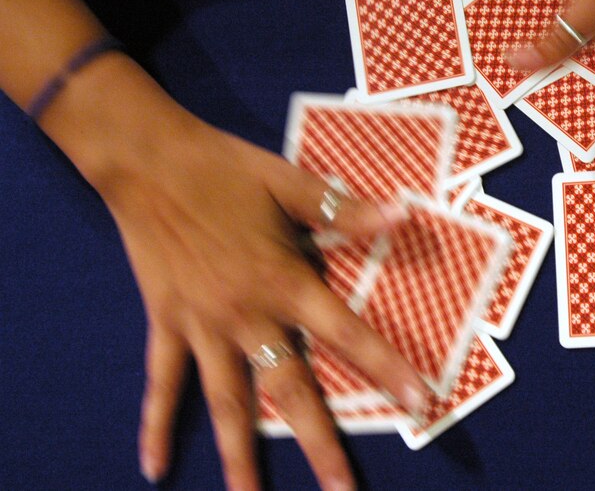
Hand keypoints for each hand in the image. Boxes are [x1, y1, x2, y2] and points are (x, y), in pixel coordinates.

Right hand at [68, 58, 423, 490]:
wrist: (147, 160)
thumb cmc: (225, 169)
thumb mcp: (290, 182)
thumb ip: (344, 209)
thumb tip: (403, 213)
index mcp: (284, 282)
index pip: (347, 335)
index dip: (387, 369)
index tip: (421, 403)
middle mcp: (246, 316)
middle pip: (289, 391)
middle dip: (319, 444)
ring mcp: (202, 326)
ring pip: (226, 402)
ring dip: (238, 455)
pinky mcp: (165, 323)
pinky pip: (162, 382)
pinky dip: (156, 424)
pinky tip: (152, 468)